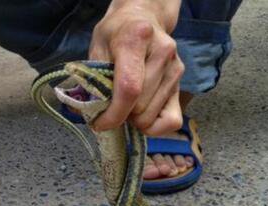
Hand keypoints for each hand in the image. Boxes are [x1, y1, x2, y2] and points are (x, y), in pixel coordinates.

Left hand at [88, 0, 183, 134]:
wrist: (142, 17)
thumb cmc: (115, 35)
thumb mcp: (96, 48)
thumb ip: (92, 80)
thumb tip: (86, 113)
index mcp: (136, 39)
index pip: (129, 88)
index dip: (114, 114)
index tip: (99, 123)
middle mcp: (162, 52)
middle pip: (140, 108)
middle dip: (121, 115)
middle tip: (112, 105)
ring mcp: (175, 68)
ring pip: (152, 117)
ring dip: (135, 119)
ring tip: (127, 103)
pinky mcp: (181, 82)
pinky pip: (172, 121)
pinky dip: (154, 125)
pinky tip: (142, 113)